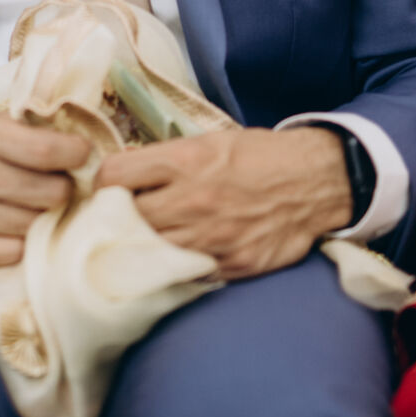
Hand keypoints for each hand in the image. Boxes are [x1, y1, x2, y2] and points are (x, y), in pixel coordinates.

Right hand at [0, 117, 88, 268]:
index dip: (76, 154)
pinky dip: (21, 241)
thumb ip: (33, 132)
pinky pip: (15, 253)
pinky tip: (15, 225)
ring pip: (37, 225)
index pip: (48, 150)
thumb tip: (88, 149)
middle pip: (51, 193)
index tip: (82, 155)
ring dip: (43, 216)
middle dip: (63, 188)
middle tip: (58, 183)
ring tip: (35, 204)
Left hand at [95, 127, 350, 279]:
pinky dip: (173, 269)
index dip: (102, 184)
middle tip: (114, 222)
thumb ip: (166, 160)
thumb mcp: (208, 142)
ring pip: (150, 253)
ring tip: (138, 244)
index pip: (115, 176)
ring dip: (139, 249)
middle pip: (124, 220)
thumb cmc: (257, 156)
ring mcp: (212, 238)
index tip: (106, 190)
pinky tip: (171, 261)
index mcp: (184, 162)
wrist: (313, 181)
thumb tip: (124, 178)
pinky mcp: (232, 265)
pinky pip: (185, 274)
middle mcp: (193, 200)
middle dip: (113, 221)